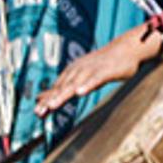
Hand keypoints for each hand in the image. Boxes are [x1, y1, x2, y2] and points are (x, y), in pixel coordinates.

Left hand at [36, 28, 157, 115]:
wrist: (126, 49)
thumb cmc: (103, 65)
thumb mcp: (81, 75)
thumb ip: (64, 86)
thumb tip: (42, 97)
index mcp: (72, 72)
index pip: (56, 88)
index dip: (46, 100)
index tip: (36, 113)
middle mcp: (78, 70)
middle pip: (62, 87)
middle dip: (50, 100)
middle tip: (38, 113)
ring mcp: (91, 70)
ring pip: (75, 84)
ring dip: (63, 95)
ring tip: (52, 106)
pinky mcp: (105, 71)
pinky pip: (95, 79)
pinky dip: (87, 85)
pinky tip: (80, 93)